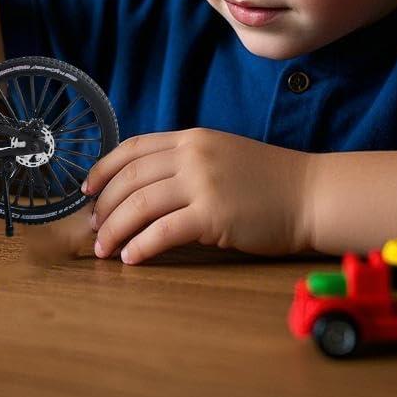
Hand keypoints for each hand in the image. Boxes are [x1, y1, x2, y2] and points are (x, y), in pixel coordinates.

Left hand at [82, 128, 312, 264]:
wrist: (309, 194)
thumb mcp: (220, 154)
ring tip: (104, 250)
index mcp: (191, 137)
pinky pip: (164, 232)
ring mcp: (203, 182)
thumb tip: (140, 187)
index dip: (103, 169)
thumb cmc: (266, 180)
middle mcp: (193, 154)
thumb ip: (184, 162)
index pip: (132, 148)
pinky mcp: (214, 214)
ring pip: (140, 205)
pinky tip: (131, 258)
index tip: (87, 190)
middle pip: (130, 178)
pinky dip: (141, 246)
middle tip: (93, 230)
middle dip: (104, 206)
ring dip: (115, 230)